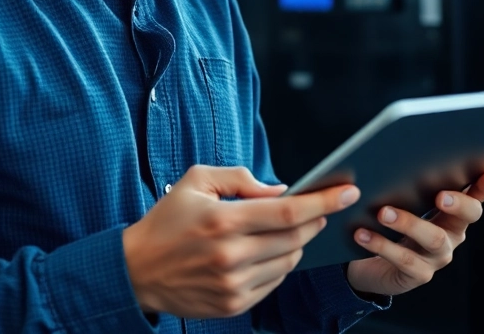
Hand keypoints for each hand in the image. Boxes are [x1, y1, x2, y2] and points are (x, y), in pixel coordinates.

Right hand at [123, 165, 359, 318]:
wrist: (136, 271)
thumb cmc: (167, 221)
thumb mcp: (196, 181)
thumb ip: (240, 178)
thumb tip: (281, 190)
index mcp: (223, 221)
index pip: (289, 212)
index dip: (323, 201)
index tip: (346, 191)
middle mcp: (231, 256)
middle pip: (296, 237)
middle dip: (315, 220)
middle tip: (319, 210)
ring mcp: (234, 285)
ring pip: (289, 261)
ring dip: (297, 243)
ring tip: (286, 230)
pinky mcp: (234, 305)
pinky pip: (275, 282)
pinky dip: (280, 265)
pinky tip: (267, 252)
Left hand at [345, 170, 483, 297]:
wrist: (372, 264)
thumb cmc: (389, 225)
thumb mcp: (401, 203)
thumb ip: (408, 185)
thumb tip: (396, 156)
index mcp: (451, 213)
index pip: (474, 197)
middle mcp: (451, 234)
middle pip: (467, 218)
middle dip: (458, 204)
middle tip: (440, 196)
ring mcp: (437, 257)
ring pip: (433, 239)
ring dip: (409, 223)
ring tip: (384, 213)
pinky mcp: (418, 275)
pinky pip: (404, 260)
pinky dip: (382, 245)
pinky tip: (362, 234)